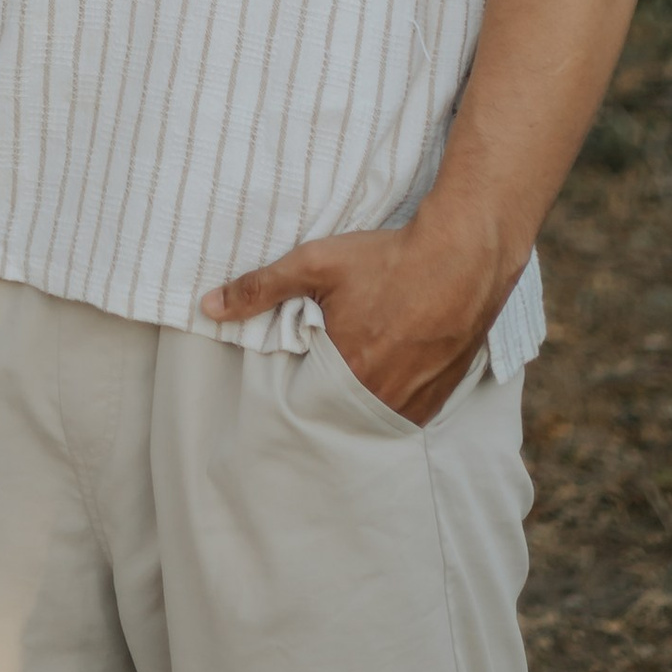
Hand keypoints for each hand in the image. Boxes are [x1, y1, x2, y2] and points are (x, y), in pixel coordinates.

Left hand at [199, 209, 504, 426]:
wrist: (464, 257)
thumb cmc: (388, 260)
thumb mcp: (316, 264)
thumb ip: (259, 288)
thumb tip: (208, 306)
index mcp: (346, 375)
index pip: (304, 400)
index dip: (296, 383)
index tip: (296, 363)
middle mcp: (382, 399)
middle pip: (339, 410)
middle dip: (326, 394)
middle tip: (325, 364)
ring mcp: (416, 401)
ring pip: (374, 414)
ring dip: (360, 399)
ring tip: (358, 366)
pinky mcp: (442, 396)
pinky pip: (406, 412)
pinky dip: (392, 398)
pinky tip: (388, 369)